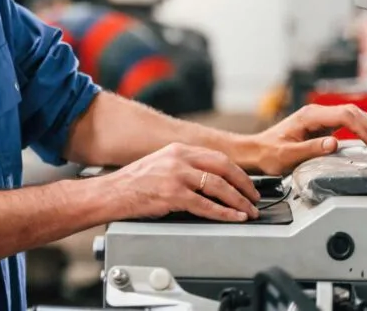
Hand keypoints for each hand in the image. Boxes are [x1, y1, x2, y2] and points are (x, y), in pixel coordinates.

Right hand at [104, 143, 261, 222]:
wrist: (111, 192)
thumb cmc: (133, 182)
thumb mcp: (161, 163)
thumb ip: (183, 165)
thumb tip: (209, 178)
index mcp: (178, 149)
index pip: (216, 156)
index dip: (237, 170)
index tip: (247, 182)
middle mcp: (179, 158)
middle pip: (223, 166)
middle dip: (244, 183)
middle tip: (254, 196)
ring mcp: (176, 176)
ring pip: (218, 186)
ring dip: (238, 200)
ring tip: (249, 211)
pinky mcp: (172, 195)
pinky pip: (206, 205)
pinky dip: (224, 213)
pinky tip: (234, 218)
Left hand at [248, 104, 366, 175]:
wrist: (255, 152)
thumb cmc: (268, 154)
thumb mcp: (288, 155)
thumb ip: (311, 149)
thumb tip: (334, 143)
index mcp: (309, 116)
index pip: (345, 115)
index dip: (364, 128)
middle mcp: (315, 113)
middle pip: (352, 111)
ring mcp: (318, 118)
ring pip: (350, 114)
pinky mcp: (320, 126)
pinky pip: (345, 122)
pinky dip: (359, 128)